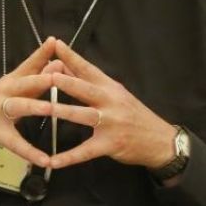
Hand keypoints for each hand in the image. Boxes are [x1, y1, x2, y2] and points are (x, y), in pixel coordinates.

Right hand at [0, 38, 57, 179]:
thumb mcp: (9, 94)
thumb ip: (32, 83)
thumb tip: (57, 65)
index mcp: (8, 82)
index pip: (26, 65)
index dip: (40, 53)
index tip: (54, 41)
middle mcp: (1, 92)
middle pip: (23, 83)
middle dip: (41, 78)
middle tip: (59, 73)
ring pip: (17, 107)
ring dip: (34, 107)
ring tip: (52, 108)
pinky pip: (14, 143)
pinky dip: (30, 152)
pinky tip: (44, 159)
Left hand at [47, 40, 176, 170]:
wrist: (160, 140)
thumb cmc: (134, 115)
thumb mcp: (116, 94)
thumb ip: (91, 83)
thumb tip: (65, 68)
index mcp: (110, 87)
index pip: (89, 68)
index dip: (72, 57)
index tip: (56, 44)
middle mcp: (110, 102)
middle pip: (85, 89)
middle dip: (67, 81)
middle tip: (48, 75)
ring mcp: (110, 123)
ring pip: (83, 115)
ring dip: (63, 111)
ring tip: (45, 109)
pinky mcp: (110, 144)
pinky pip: (85, 151)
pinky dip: (68, 157)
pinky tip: (53, 161)